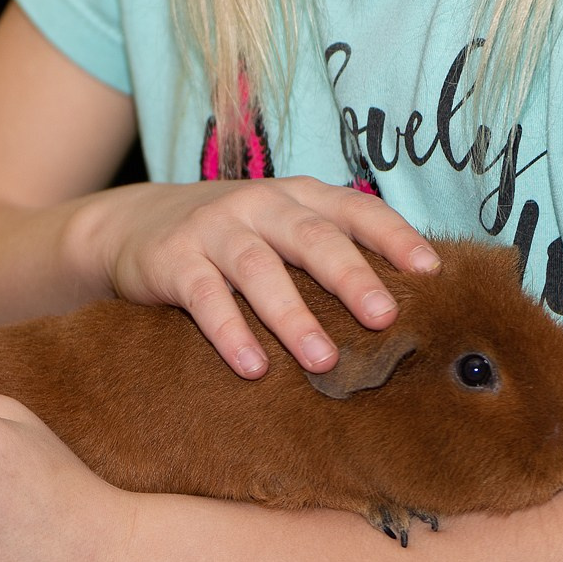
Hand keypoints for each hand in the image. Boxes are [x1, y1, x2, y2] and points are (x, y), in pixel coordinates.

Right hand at [75, 177, 438, 376]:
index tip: (431, 270)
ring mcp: (214, 228)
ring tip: (324, 359)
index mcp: (297, 195)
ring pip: (259, 270)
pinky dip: (230, 331)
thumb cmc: (231, 235)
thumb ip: (328, 250)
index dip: (393, 236)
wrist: (132, 222)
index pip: (354, 208)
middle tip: (385, 317)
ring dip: (294, 316)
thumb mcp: (280, 228)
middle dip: (351, 276)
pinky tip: (253, 366)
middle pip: (312, 237)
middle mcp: (259, 204)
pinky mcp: (174, 260)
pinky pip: (205, 298)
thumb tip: (404, 304)